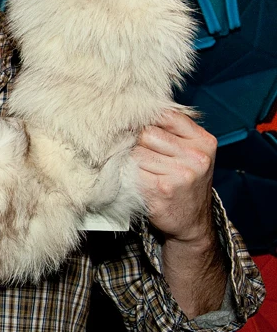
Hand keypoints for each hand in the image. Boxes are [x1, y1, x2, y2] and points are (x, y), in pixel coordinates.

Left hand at [132, 109, 216, 245]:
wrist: (192, 221)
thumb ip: (171, 130)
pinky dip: (128, 174)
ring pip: (136, 152)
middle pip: (147, 133)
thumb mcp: (191, 152)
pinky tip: (137, 179)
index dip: (146, 118)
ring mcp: (180, 174)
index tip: (135, 123)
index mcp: (203, 141)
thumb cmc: (185, 181)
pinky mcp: (161, 189)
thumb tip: (137, 110)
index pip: (166, 115)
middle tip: (138, 151)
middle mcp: (196, 156)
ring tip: (141, 168)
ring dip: (131, 159)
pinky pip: (132, 171)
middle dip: (136, 141)